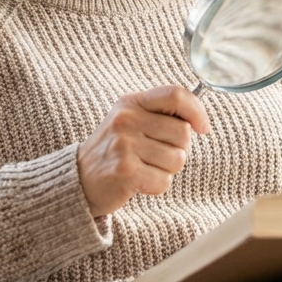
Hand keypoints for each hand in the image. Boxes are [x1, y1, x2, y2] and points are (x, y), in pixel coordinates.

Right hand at [77, 86, 210, 217]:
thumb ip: (160, 115)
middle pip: (183, 133)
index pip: (176, 94)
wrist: (79, 179)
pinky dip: (156, 186)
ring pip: (177, 160)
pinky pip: (164, 181)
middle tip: (156, 156)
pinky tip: (138, 182)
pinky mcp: (125, 170)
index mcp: (131, 103)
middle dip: (178, 150)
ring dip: (167, 170)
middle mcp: (126, 120)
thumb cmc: (114, 151)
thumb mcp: (130, 121)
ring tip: (144, 168)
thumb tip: (199, 121)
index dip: (197, 111)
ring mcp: (124, 145)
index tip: (203, 128)